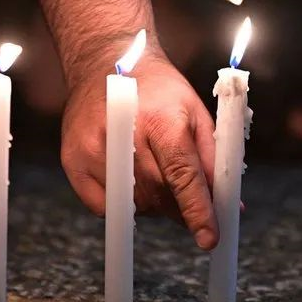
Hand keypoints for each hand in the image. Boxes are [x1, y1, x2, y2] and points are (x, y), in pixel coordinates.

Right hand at [61, 51, 217, 249]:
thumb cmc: (157, 89)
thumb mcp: (194, 113)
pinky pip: (104, 206)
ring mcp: (92, 148)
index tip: (209, 238)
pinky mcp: (72, 160)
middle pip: (158, 193)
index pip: (181, 174)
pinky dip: (123, 204)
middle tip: (189, 209)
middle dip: (178, 209)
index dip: (197, 209)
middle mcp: (122, 132)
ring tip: (154, 175)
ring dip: (152, 204)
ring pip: (132, 203)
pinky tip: (129, 179)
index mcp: (160, 117)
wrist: (105, 63)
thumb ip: (212, 160)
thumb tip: (229, 206)